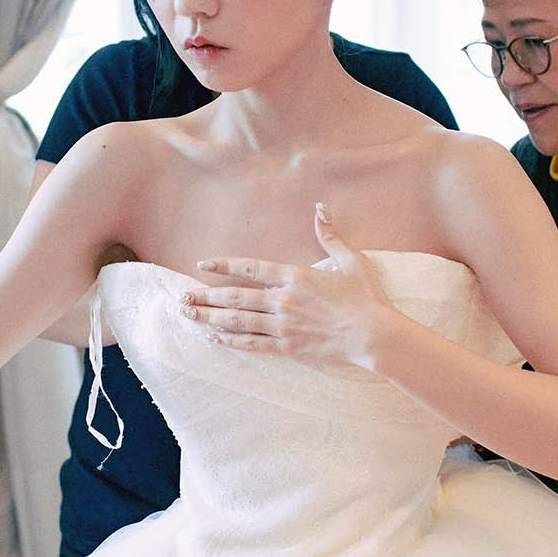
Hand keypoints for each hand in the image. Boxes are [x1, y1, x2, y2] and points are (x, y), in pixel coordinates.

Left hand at [181, 203, 395, 367]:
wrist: (374, 335)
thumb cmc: (365, 298)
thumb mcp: (350, 260)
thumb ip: (330, 236)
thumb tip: (321, 209)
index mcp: (295, 276)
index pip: (250, 268)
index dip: (224, 266)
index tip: (203, 265)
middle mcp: (283, 300)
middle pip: (235, 297)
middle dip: (206, 297)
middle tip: (183, 297)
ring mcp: (283, 325)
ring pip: (238, 321)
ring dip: (210, 318)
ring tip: (189, 315)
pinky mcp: (288, 347)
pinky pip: (253, 344)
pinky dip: (231, 342)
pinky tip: (215, 339)